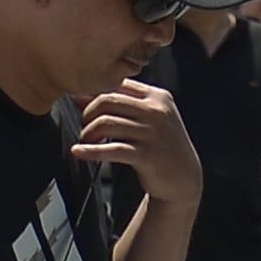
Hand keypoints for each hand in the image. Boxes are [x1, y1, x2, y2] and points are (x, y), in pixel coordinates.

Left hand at [71, 73, 199, 206]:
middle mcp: (156, 111)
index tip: (82, 105)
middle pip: (107, 100)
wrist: (182, 177)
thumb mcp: (148, 119)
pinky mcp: (147, 155)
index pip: (118, 84)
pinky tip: (78, 152)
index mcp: (158, 97)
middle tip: (84, 126)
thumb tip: (79, 96)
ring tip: (85, 140)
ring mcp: (152, 133)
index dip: (94, 94)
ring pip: (106, 123)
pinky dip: (90, 151)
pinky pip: (111, 149)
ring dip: (88, 132)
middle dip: (88, 113)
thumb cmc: (159, 144)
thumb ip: (121, 104)